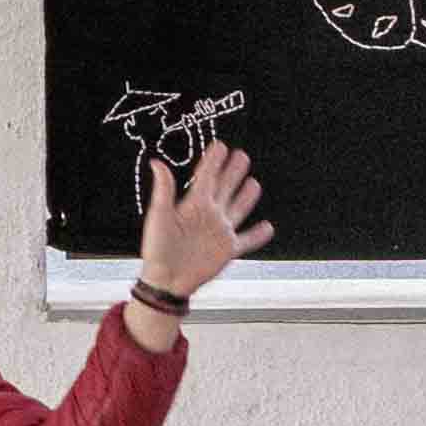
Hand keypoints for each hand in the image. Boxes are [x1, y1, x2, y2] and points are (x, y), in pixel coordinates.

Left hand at [133, 142, 271, 313]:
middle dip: (232, 172)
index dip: (213, 161)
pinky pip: (247, 240)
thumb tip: (156, 162)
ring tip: (254, 182)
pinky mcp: (228, 250)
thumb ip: (164, 189)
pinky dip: (258, 235)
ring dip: (246, 196)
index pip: (206, 177)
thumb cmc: (157, 248)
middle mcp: (209, 215)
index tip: (221, 145)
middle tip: (241, 155)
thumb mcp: (159, 215)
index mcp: (193, 205)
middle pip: (225, 188)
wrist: (166, 280)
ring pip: (238, 209)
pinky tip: (268, 226)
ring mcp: (220, 232)